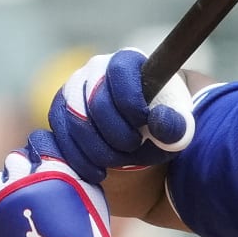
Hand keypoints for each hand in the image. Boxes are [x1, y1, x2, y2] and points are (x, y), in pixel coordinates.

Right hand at [46, 48, 195, 186]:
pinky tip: (98, 173)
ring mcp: (73, 92)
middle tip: (135, 148)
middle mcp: (95, 71)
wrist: (147, 149)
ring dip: (100, 150)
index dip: (131, 101)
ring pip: (74, 122)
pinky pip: (58, 136)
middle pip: (96, 103)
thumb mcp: (179, 129)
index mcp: (127, 63)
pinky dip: (78, 159)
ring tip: (121, 163)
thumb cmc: (163, 131)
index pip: (120, 71)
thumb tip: (157, 121)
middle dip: (118, 135)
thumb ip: (175, 125)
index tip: (144, 123)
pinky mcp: (60, 116)